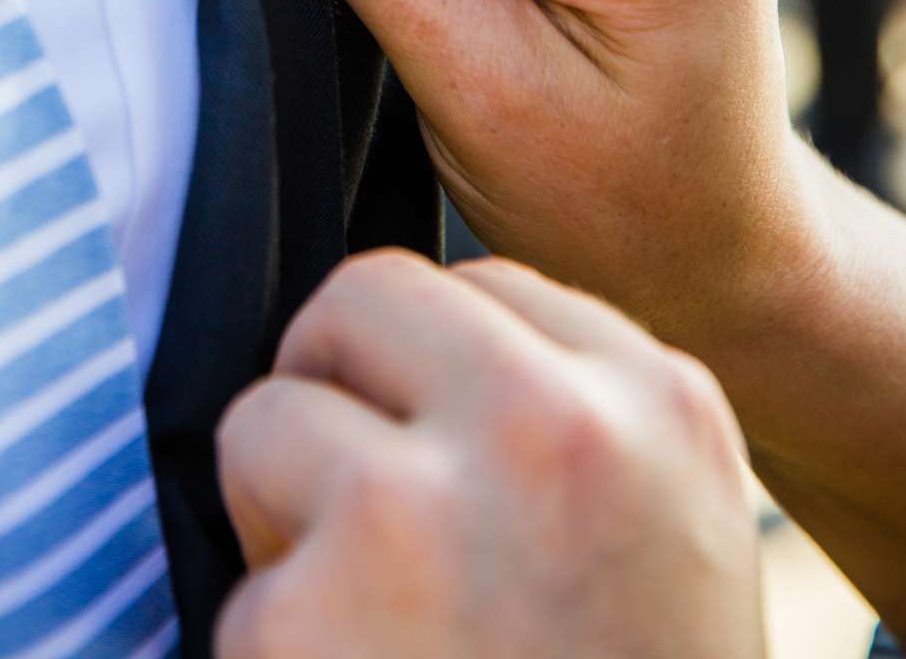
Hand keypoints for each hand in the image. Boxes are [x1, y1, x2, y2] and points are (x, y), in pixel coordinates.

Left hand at [214, 250, 765, 658]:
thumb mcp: (671, 542)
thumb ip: (575, 424)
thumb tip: (420, 347)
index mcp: (661, 406)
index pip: (483, 284)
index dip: (434, 382)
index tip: (452, 472)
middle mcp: (553, 427)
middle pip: (362, 302)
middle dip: (339, 405)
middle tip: (380, 535)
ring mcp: (426, 508)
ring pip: (268, 418)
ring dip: (289, 532)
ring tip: (377, 644)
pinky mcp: (312, 608)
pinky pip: (234, 581)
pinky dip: (269, 656)